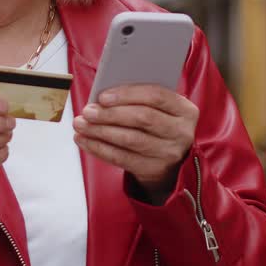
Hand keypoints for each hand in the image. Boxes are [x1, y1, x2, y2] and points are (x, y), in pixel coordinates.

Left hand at [73, 84, 198, 201]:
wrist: (170, 162)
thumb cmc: (158, 126)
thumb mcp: (159, 110)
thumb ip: (140, 99)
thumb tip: (103, 95)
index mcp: (185, 110)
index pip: (157, 96)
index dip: (128, 94)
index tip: (102, 96)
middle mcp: (181, 132)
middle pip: (143, 118)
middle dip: (111, 114)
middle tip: (87, 111)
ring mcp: (169, 153)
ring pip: (131, 139)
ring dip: (101, 131)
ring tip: (80, 124)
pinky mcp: (154, 170)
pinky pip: (122, 158)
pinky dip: (99, 148)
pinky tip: (84, 140)